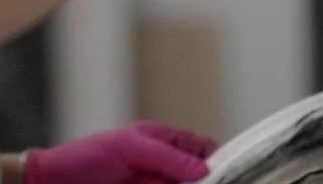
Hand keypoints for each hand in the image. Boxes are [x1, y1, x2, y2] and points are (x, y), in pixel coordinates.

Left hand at [21, 121, 217, 183]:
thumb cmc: (85, 157)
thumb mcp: (128, 148)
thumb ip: (166, 156)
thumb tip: (204, 168)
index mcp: (162, 142)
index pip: (202, 148)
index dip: (220, 157)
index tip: (238, 169)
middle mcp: (163, 167)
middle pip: (198, 178)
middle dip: (208, 182)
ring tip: (159, 183)